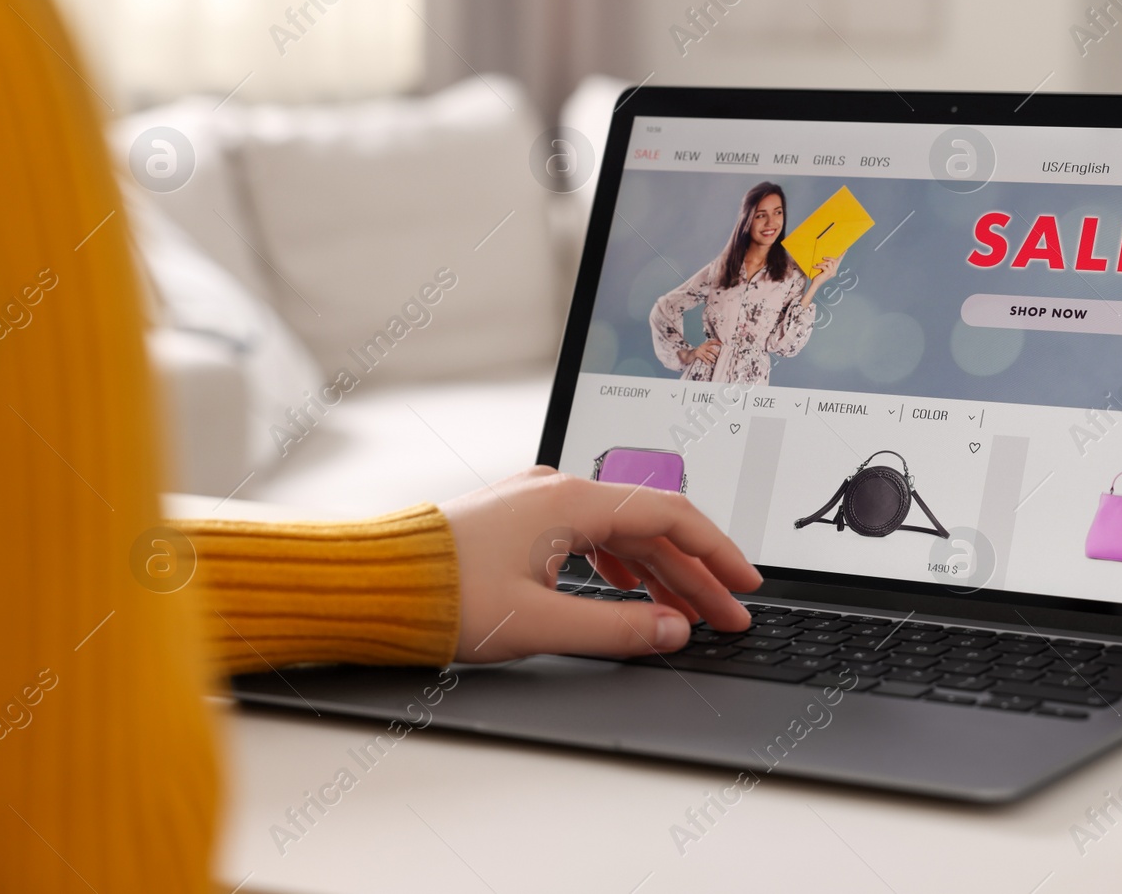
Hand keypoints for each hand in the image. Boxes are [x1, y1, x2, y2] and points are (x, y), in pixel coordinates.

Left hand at [439, 467, 761, 662]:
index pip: (672, 517)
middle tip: (727, 616)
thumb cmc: (444, 595)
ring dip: (660, 572)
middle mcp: (560, 491)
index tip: (746, 584)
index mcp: (572, 501)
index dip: (717, 553)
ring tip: (687, 611)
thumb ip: (618, 628)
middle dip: (695, 575)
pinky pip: (591, 537)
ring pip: (622, 534)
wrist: (375, 585)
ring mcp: (539, 503)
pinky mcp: (521, 521)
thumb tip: (674, 630)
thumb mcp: (540, 622)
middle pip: (651, 529)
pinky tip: (630, 588)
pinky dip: (622, 565)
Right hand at [678, 339, 720, 366]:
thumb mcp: (702, 351)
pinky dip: (706, 361)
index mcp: (704, 344)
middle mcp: (702, 346)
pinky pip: (703, 358)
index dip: (717, 342)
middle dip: (715, 353)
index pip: (711, 342)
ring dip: (712, 358)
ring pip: (707, 354)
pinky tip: (708, 363)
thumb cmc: (696, 354)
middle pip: (710, 349)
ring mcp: (699, 349)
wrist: (687, 356)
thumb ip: (707, 351)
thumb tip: (717, 354)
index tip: (722, 344)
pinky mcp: (696, 353)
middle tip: (719, 356)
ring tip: (714, 361)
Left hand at [802, 255, 840, 303]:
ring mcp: (832, 272)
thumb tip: (825, 258)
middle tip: (823, 258)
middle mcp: (834, 271)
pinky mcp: (828, 273)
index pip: (839, 262)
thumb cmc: (818, 277)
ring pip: (829, 263)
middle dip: (829, 258)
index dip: (842, 256)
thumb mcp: (823, 270)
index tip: (846, 250)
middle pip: (835, 261)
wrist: (816, 284)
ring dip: (822, 263)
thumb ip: (826, 265)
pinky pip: (824, 266)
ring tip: (817, 264)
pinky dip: (818, 266)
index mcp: (834, 270)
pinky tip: (814, 266)